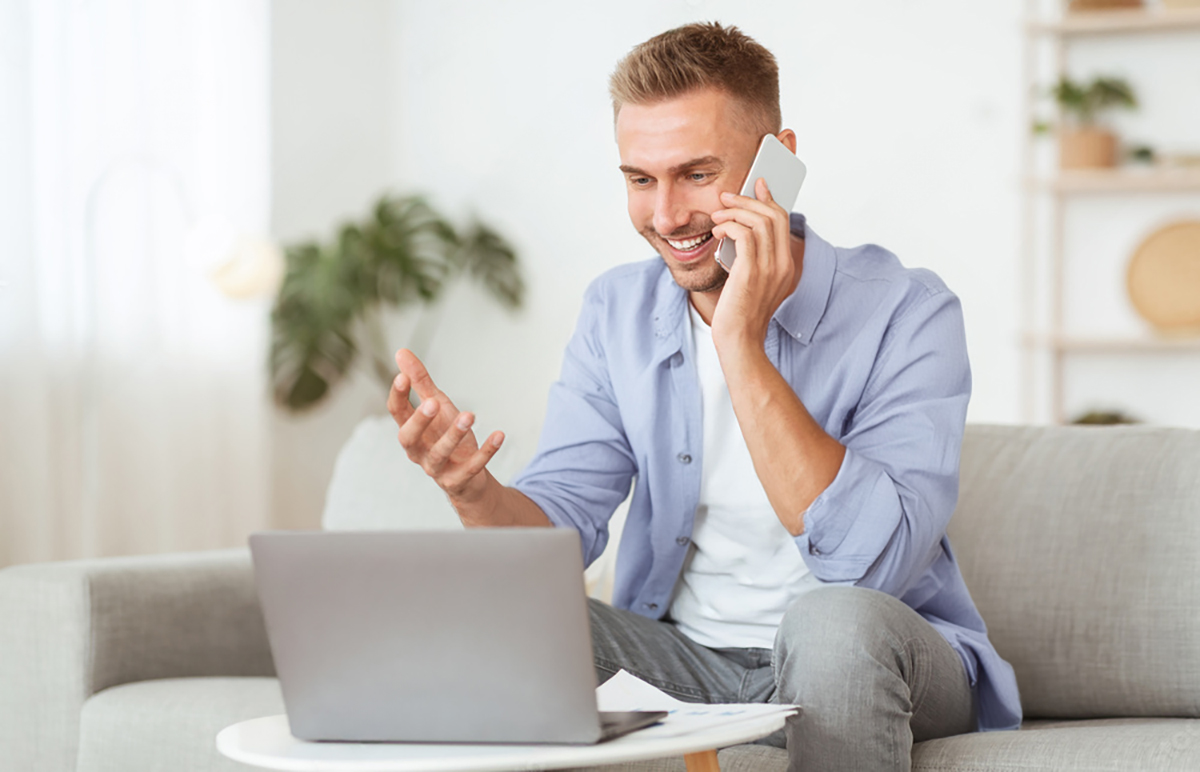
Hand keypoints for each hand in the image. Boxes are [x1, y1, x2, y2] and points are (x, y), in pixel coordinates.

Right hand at [387, 348, 503, 500]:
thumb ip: (420, 382)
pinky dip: (486, 452)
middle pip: (408, 438)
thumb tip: (401, 352)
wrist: (468, 478)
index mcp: (411, 430)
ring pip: (440, 454)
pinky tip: (499, 435)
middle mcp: (418, 451)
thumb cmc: (446, 436)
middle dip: (419, 421)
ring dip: (454, 434)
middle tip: (433, 403)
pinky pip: (472, 467)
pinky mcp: (459, 480)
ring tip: (470, 415)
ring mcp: (437, 468)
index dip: (398, 396)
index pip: (397, 413)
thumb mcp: (437, 407)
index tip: (402, 376)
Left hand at [708, 178, 800, 349]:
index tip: (756, 185)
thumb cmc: (739, 314)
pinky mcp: (751, 272)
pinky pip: (743, 234)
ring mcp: (769, 269)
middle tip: (726, 198)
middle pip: (774, 215)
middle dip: (748, 200)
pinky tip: (717, 230)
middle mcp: (783, 264)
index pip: (782, 221)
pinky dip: (729, 225)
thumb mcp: (750, 281)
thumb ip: (751, 258)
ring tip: (717, 216)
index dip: (768, 199)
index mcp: (786, 266)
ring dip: (735, 211)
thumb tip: (737, 231)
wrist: (739, 341)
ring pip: (759, 221)